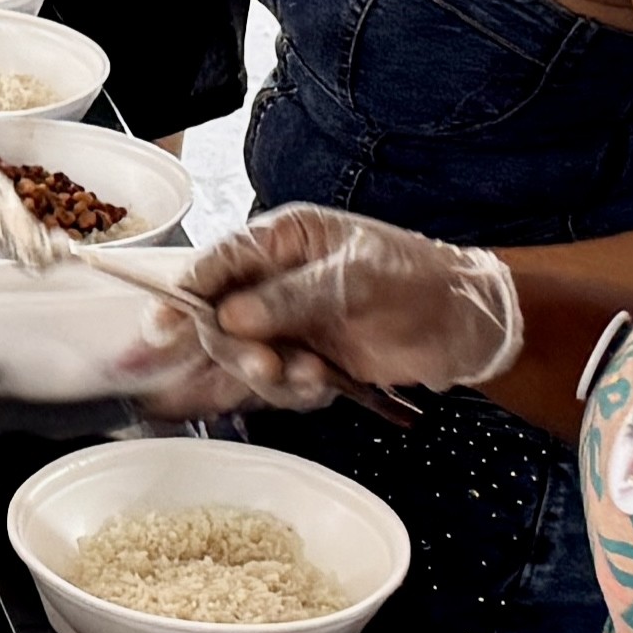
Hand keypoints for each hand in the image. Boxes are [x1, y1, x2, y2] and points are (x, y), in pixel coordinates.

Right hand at [136, 205, 523, 414]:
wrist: (466, 325)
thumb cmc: (416, 282)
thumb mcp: (354, 280)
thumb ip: (291, 298)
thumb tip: (232, 316)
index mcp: (284, 240)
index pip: (218, 264)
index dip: (186, 295)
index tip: (165, 327)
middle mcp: (276, 281)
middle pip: (218, 318)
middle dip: (233, 347)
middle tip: (264, 364)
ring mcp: (289, 323)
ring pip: (243, 356)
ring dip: (267, 374)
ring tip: (310, 375)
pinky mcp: (305, 359)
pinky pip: (274, 384)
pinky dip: (292, 392)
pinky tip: (322, 384)